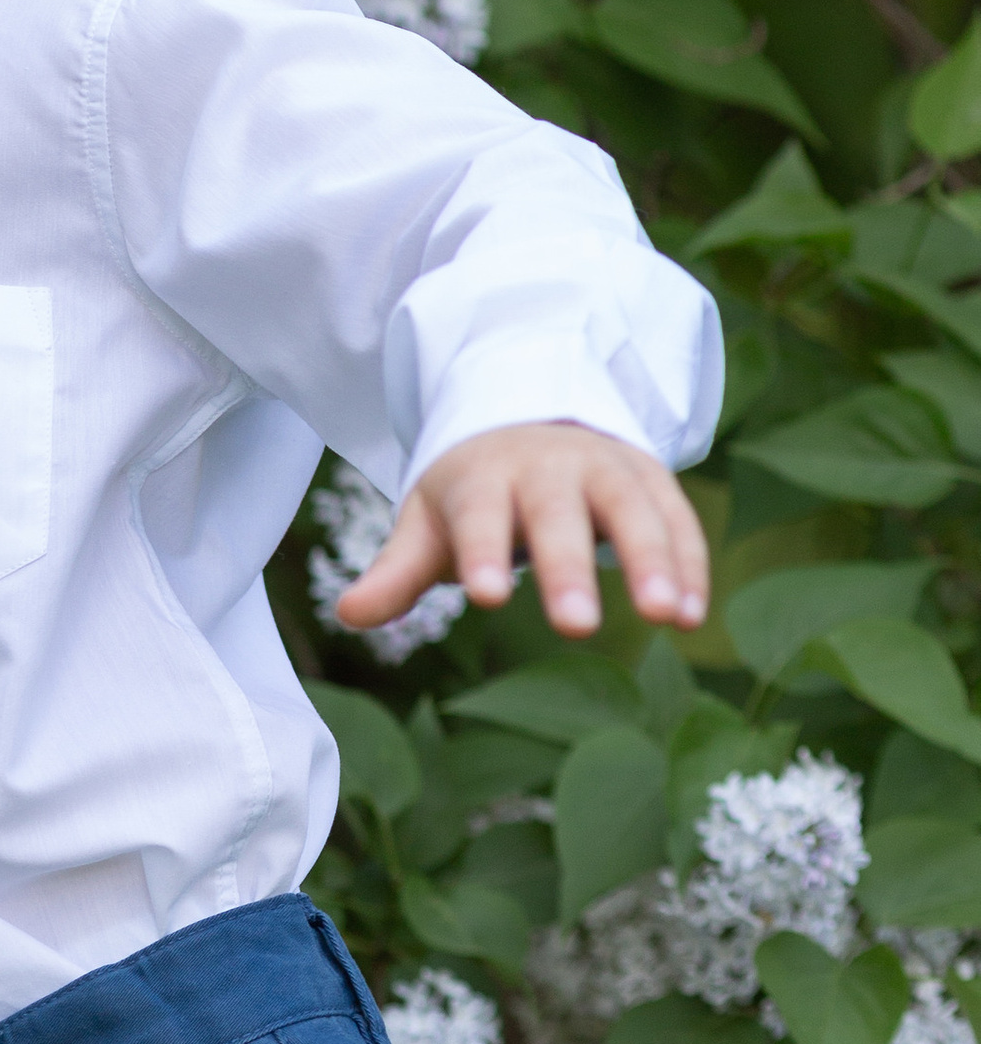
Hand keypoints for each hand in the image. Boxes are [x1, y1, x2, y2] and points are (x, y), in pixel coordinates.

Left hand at [334, 422, 709, 643]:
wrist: (529, 416)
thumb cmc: (472, 491)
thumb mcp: (429, 520)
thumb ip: (397, 571)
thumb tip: (349, 614)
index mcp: (482, 476)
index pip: (479, 516)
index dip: (481, 554)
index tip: (484, 595)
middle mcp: (547, 467)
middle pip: (558, 516)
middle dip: (568, 568)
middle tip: (575, 627)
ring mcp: (604, 468)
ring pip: (631, 510)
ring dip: (652, 561)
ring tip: (666, 617)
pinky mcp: (650, 479)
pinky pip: (675, 518)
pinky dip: (688, 563)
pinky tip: (693, 616)